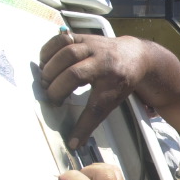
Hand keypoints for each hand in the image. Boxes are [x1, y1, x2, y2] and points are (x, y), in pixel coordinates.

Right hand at [39, 34, 179, 148]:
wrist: (134, 56)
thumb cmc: (119, 82)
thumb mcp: (113, 100)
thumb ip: (92, 119)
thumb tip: (74, 143)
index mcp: (114, 82)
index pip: (96, 107)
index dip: (82, 125)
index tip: (72, 140)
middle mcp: (104, 62)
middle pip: (75, 75)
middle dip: (57, 89)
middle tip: (51, 99)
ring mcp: (93, 46)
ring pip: (66, 54)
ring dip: (49, 70)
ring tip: (45, 83)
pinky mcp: (83, 37)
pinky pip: (61, 39)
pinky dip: (48, 51)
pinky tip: (45, 64)